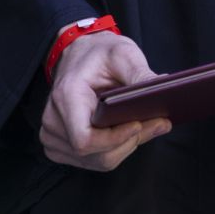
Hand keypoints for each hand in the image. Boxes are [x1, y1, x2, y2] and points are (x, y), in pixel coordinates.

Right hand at [38, 33, 169, 170]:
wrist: (79, 54)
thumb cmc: (99, 53)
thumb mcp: (123, 53)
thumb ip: (140, 73)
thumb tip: (162, 89)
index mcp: (65, 96)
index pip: (85, 139)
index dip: (115, 139)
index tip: (139, 123)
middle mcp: (53, 120)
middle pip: (95, 154)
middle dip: (129, 142)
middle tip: (159, 122)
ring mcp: (52, 135)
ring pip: (97, 161)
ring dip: (126, 147)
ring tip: (148, 125)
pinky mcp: (59, 145)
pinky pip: (92, 160)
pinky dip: (115, 150)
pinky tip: (128, 132)